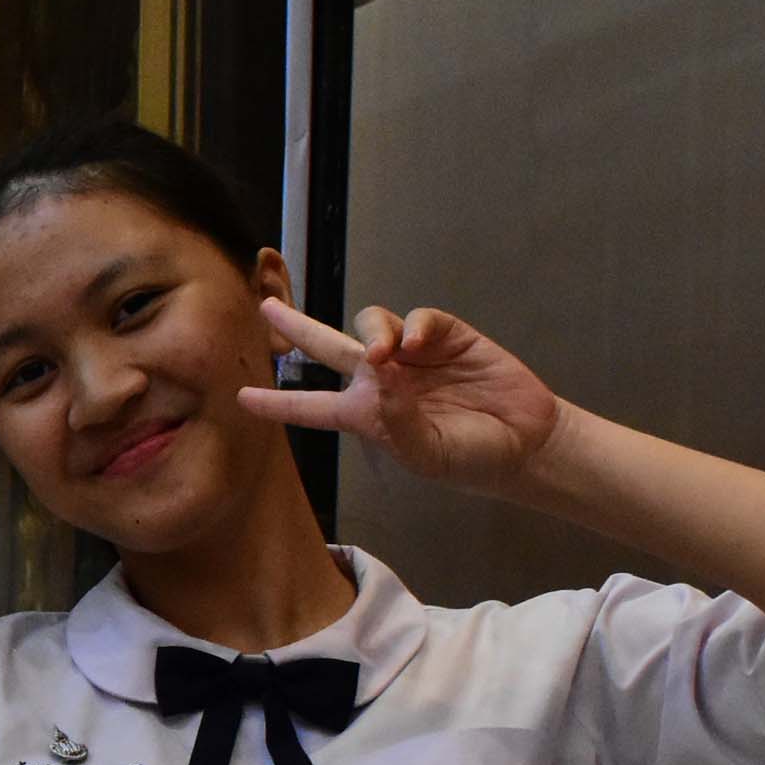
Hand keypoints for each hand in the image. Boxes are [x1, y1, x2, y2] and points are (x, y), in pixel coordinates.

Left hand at [239, 301, 564, 496]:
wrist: (523, 443)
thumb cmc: (469, 458)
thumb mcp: (427, 454)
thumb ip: (396, 421)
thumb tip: (376, 375)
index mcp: (366, 415)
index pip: (311, 408)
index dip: (277, 402)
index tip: (241, 399)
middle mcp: (381, 380)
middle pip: (327, 347)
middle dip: (296, 326)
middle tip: (266, 306)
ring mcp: (412, 355)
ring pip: (372, 324)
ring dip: (373, 333)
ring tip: (387, 354)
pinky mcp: (445, 336)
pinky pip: (419, 319)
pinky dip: (415, 326)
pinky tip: (419, 344)